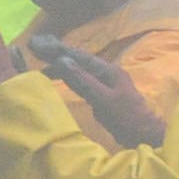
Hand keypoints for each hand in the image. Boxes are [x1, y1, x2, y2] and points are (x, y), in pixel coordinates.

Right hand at [38, 36, 163, 146]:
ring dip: (59, 63)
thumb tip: (62, 60)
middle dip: (56, 52)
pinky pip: (80, 79)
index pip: (78, 56)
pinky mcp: (102, 94)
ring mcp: (105, 83)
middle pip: (77, 59)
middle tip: (34, 45)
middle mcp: (106, 72)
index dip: (57, 50)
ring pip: (78, 68)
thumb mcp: (103, 100)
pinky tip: (59, 74)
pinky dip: (67, 74)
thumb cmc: (126, 118)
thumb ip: (83, 80)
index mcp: (107, 70)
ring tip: (40, 59)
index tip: (36, 44)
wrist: (144, 134)